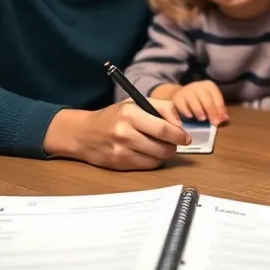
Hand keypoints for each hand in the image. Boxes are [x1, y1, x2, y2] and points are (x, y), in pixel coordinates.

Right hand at [44, 100, 190, 170]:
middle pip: (162, 147)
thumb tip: (180, 125)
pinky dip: (153, 160)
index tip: (186, 137)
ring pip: (157, 158)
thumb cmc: (113, 116)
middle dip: (174, 146)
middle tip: (175, 142)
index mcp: (130, 114)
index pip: (163, 129)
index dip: (179, 135)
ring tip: (161, 145)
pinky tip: (148, 152)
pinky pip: (147, 166)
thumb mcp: (135, 103)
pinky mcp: (120, 164)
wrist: (84, 133)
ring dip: (165, 153)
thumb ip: (161, 108)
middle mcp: (125, 133)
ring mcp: (121, 151)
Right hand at [152, 81, 227, 123]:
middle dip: (211, 112)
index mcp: (209, 86)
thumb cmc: (200, 101)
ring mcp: (187, 90)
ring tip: (202, 119)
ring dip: (199, 110)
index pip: (217, 97)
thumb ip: (219, 110)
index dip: (220, 109)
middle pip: (206, 99)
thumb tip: (225, 118)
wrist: (181, 95)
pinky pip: (182, 104)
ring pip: (194, 100)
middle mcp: (198, 86)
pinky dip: (186, 111)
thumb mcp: (211, 102)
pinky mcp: (177, 97)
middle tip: (214, 123)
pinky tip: (190, 117)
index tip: (221, 120)